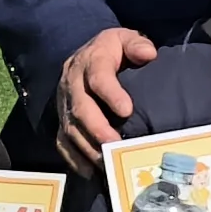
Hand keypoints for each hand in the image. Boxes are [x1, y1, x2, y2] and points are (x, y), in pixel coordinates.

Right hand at [55, 26, 160, 164]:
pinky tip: (90, 173)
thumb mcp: (125, 38)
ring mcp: (64, 103)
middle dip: (97, 129)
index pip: (98, 77)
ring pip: (70, 128)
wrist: (86, 54)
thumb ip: (137, 44)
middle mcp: (72, 82)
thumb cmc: (114, 50)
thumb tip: (148, 54)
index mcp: (91, 60)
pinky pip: (62, 141)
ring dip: (87, 148)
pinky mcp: (62, 119)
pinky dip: (74, 159)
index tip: (127, 110)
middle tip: (114, 145)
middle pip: (80, 108)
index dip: (111, 93)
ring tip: (106, 163)